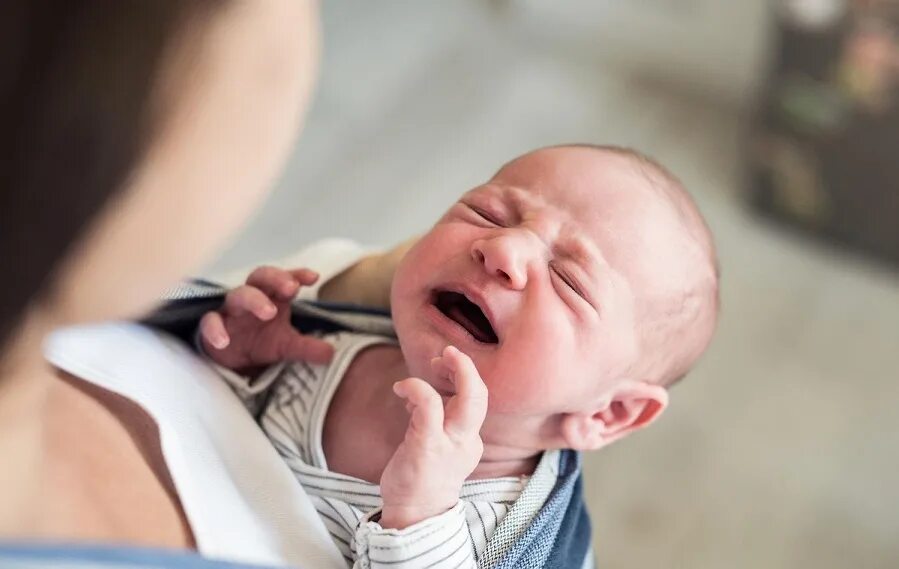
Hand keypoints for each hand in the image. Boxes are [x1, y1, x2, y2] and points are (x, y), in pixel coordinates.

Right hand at [199, 266, 333, 372]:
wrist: (232, 359)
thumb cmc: (261, 341)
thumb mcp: (287, 346)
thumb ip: (308, 348)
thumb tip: (331, 355)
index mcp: (273, 297)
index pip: (285, 279)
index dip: (297, 274)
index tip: (313, 277)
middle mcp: (252, 298)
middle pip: (260, 277)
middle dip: (276, 278)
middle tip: (292, 288)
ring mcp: (231, 311)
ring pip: (238, 295)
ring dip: (253, 300)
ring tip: (269, 312)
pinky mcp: (212, 326)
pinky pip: (210, 321)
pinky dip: (215, 329)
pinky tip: (224, 341)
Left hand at [379, 346, 487, 528]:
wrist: (413, 516)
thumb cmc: (421, 478)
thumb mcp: (435, 445)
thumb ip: (434, 418)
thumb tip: (421, 391)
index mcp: (469, 439)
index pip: (476, 399)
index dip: (462, 376)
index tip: (442, 367)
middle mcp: (466, 440)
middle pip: (481, 396)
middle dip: (469, 367)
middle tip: (450, 351)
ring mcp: (450, 444)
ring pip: (467, 399)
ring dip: (453, 370)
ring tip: (432, 364)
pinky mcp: (428, 447)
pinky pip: (429, 406)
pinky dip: (416, 387)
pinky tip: (401, 388)